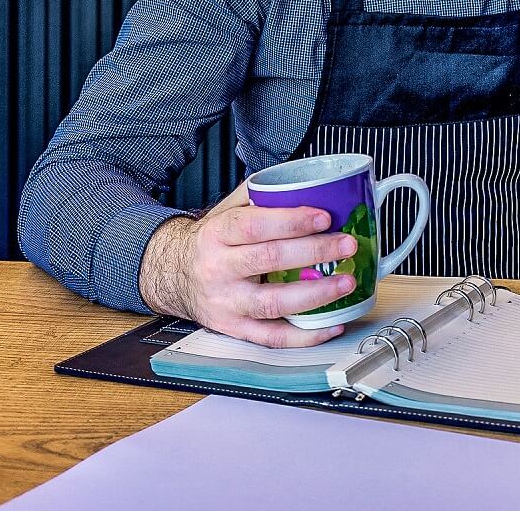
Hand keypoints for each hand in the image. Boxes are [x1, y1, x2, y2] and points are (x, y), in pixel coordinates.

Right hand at [138, 183, 361, 347]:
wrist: (173, 275)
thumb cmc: (211, 241)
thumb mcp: (225, 211)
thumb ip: (259, 196)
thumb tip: (305, 182)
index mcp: (218, 234)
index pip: (255, 226)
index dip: (291, 221)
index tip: (324, 216)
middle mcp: (219, 269)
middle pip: (269, 260)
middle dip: (314, 252)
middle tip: (347, 244)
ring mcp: (226, 302)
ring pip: (272, 303)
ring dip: (315, 295)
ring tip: (346, 282)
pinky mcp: (234, 328)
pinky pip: (272, 337)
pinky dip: (305, 335)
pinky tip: (331, 324)